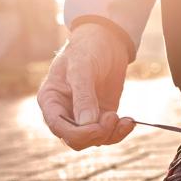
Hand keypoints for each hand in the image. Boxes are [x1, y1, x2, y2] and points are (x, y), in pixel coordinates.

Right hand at [37, 23, 134, 149]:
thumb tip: (87, 124)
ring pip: (94, 140)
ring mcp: (84, 115)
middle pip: (76, 140)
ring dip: (110, 134)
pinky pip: (109, 133)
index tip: (97, 126)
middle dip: (95, 135)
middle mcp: (65, 112)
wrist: (105, 40)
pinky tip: (129, 121)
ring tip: (124, 119)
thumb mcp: (82, 68)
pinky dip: (120, 132)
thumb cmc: (87, 50)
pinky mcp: (102, 115)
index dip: (77, 133)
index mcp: (51, 100)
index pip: (58, 128)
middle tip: (112, 118)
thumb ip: (83, 96)